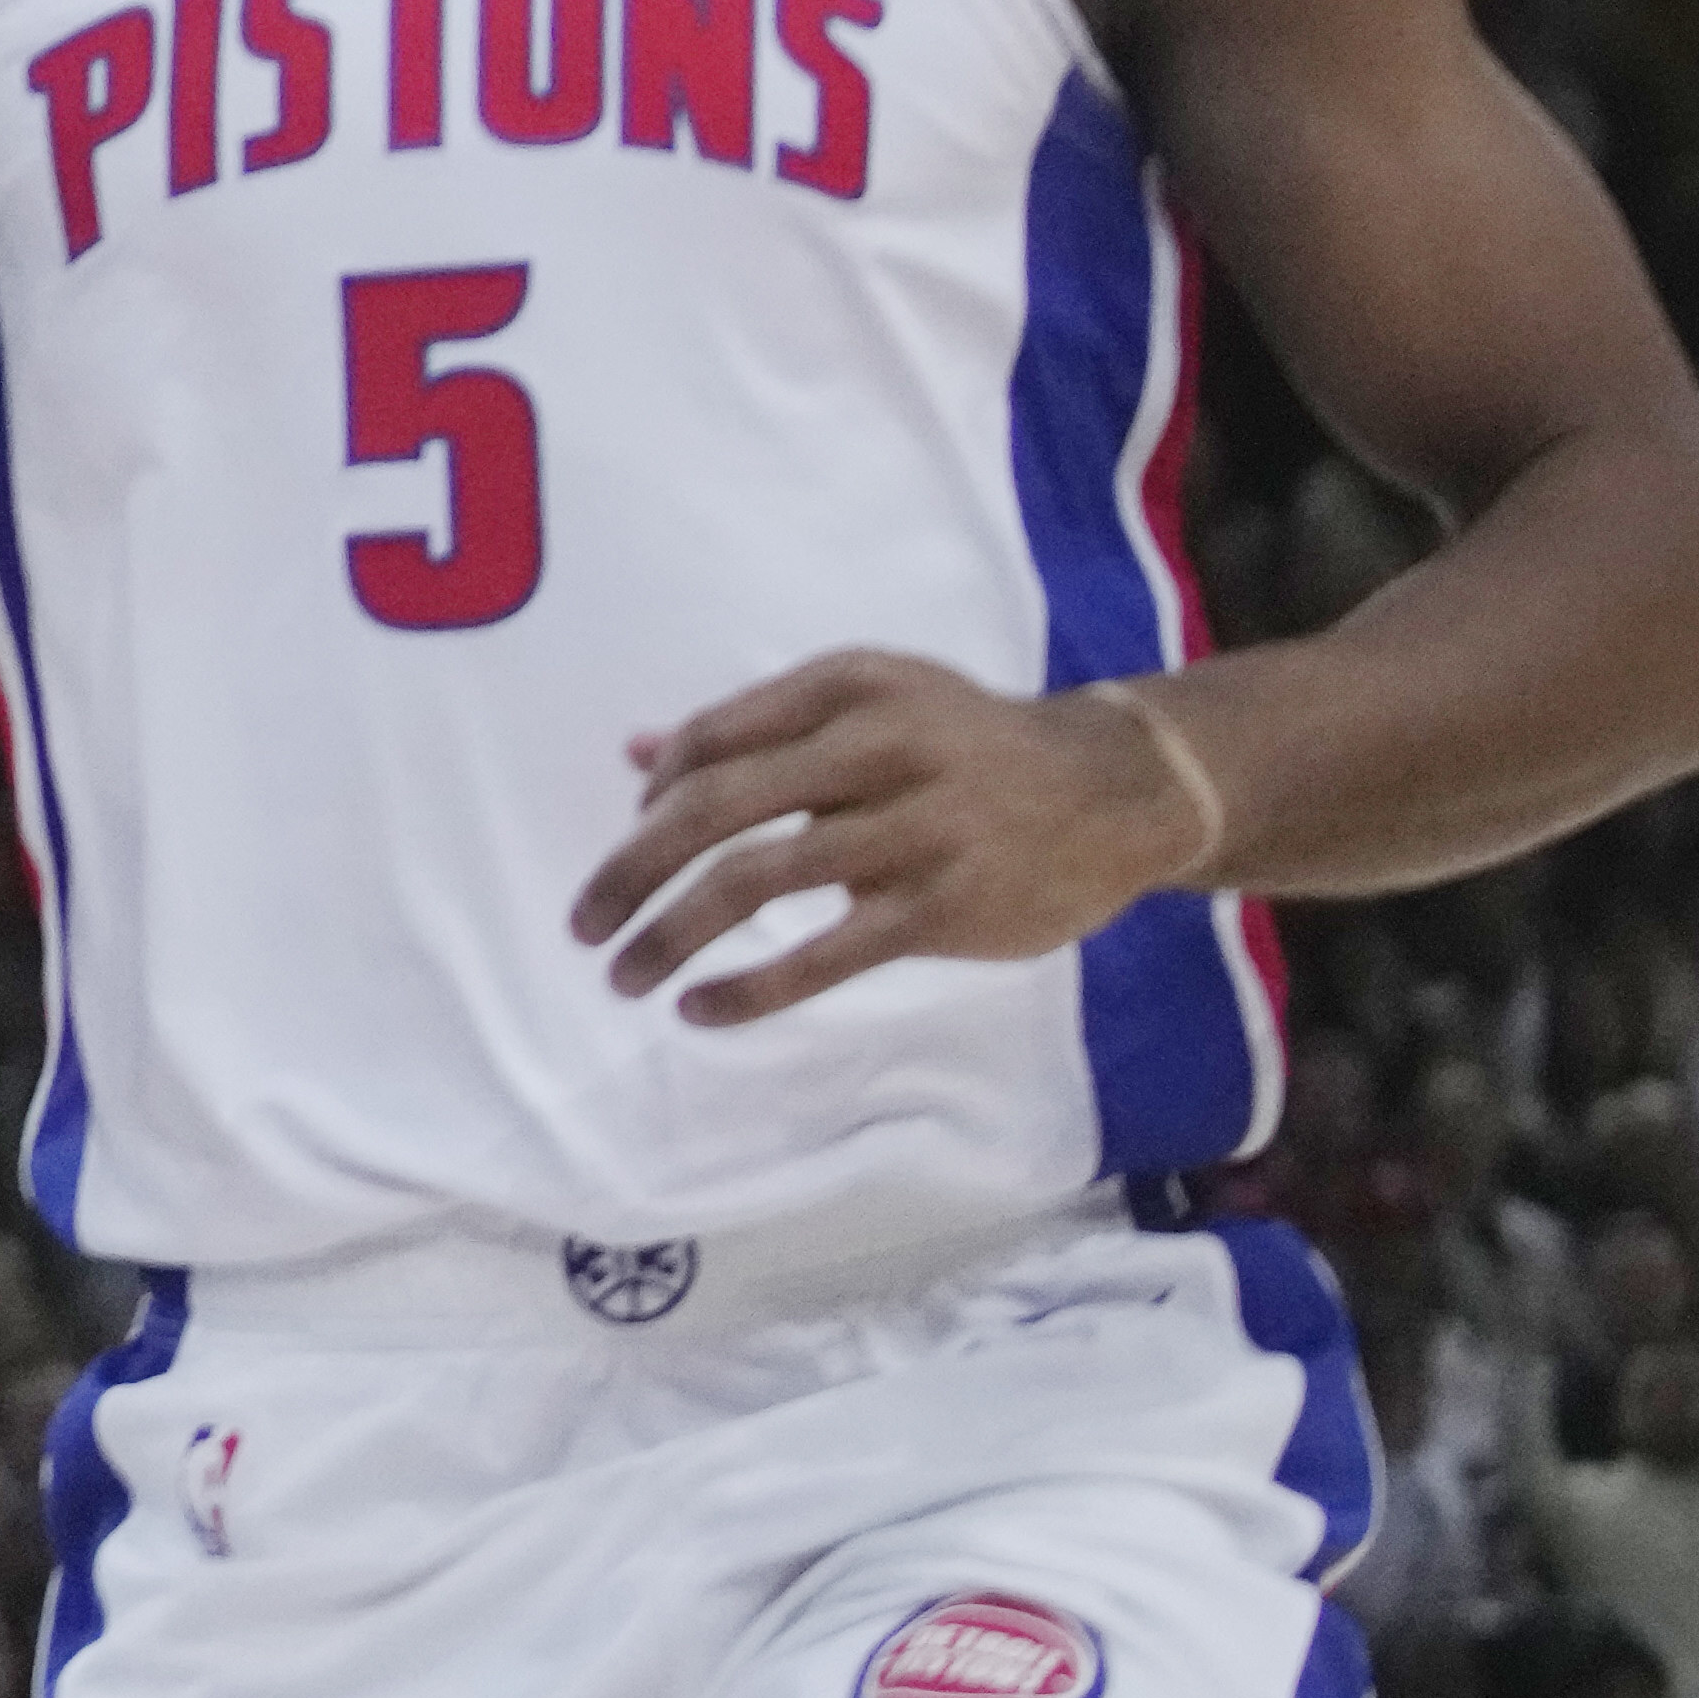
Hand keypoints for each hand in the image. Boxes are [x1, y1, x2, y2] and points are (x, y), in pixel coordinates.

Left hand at [574, 650, 1220, 1027]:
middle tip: (581, 922)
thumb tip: (638, 756)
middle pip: (713, 808)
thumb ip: (758, 727)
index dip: (654, 803)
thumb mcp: (872, 702)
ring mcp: (912, 827)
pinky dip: (751, 988)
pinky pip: (824, 955)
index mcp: (845, 688)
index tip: (629, 849)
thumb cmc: (969, 745)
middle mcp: (874, 747)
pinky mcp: (941, 905)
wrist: (1118, 790)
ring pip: (755, 880)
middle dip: (630, 871)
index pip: (712, 742)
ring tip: (624, 974)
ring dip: (671, 933)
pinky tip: (701, 1009)